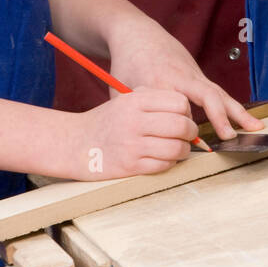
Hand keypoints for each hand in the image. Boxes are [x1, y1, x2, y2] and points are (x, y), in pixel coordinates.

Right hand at [72, 87, 197, 177]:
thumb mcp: (126, 100)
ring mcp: (132, 145)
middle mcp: (134, 121)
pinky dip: (170, 163)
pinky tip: (164, 158)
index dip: (187, 111)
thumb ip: (153, 100)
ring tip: (178, 148)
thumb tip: (187, 111)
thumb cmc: (108, 121)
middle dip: (191, 132)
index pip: (179, 102)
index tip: (184, 117)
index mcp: (135, 100)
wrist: (77, 143)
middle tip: (188, 134)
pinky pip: (164, 165)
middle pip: (181, 125)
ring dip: (183, 150)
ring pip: (176, 148)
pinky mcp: (130, 166)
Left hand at [108, 21, 264, 139]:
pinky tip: (247, 121)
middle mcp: (182, 77)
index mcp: (161, 81)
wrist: (137, 33)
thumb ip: (131, 115)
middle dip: (219, 116)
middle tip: (230, 137)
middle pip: (206, 94)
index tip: (188, 147)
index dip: (184, 128)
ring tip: (256, 129)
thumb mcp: (121, 89)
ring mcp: (193, 75)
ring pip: (219, 93)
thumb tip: (138, 143)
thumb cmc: (126, 63)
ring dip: (238, 112)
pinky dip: (232, 107)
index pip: (178, 108)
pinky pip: (218, 92)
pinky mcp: (199, 76)